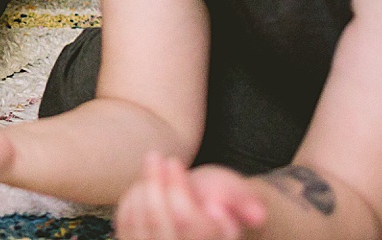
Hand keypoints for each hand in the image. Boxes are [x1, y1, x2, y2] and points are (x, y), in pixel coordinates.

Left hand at [115, 154, 267, 239]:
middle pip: (157, 220)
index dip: (177, 188)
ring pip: (139, 223)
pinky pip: (125, 225)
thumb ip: (246, 203)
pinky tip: (143, 186)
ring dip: (142, 189)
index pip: (186, 218)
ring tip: (152, 166)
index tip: (174, 161)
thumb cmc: (221, 202)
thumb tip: (256, 215)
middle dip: (154, 182)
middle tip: (155, 155)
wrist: (206, 215)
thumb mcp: (238, 197)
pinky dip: (131, 201)